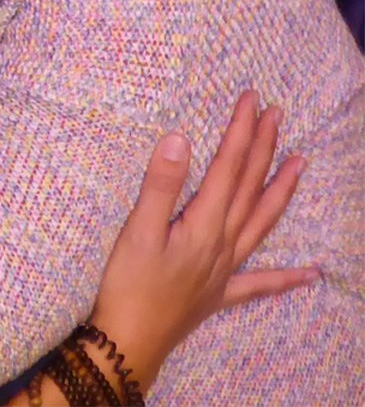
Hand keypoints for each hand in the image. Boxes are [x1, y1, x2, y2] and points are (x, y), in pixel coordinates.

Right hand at [87, 90, 315, 393]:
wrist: (131, 340)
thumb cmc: (129, 284)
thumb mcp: (138, 229)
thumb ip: (162, 183)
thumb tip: (182, 138)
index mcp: (204, 223)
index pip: (228, 166)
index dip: (241, 131)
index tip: (252, 100)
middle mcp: (223, 242)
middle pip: (250, 187)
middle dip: (264, 148)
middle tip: (277, 115)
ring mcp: (225, 269)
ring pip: (262, 223)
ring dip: (282, 191)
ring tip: (301, 163)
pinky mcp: (219, 293)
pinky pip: (261, 283)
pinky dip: (288, 277)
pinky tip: (311, 274)